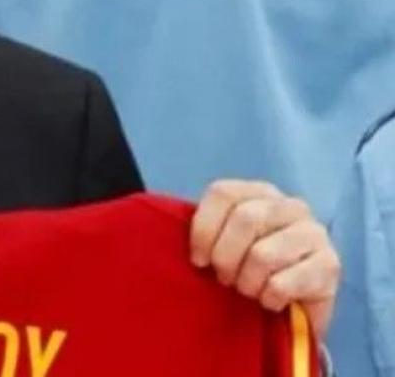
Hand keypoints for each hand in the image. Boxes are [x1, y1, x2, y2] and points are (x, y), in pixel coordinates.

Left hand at [189, 180, 338, 336]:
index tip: (197, 260)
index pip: (223, 193)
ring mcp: (315, 232)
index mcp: (258, 192)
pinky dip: (268, 298)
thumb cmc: (248, 269)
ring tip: (248, 290)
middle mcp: (290, 205)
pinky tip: (270, 301)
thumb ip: (205, 230)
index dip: (203, 229)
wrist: (291, 307)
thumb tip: (168, 228)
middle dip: (225, 258)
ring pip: (264, 254)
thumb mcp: (222, 243)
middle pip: (245, 219)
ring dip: (247, 282)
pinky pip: (283, 283)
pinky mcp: (330, 265)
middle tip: (225, 279)